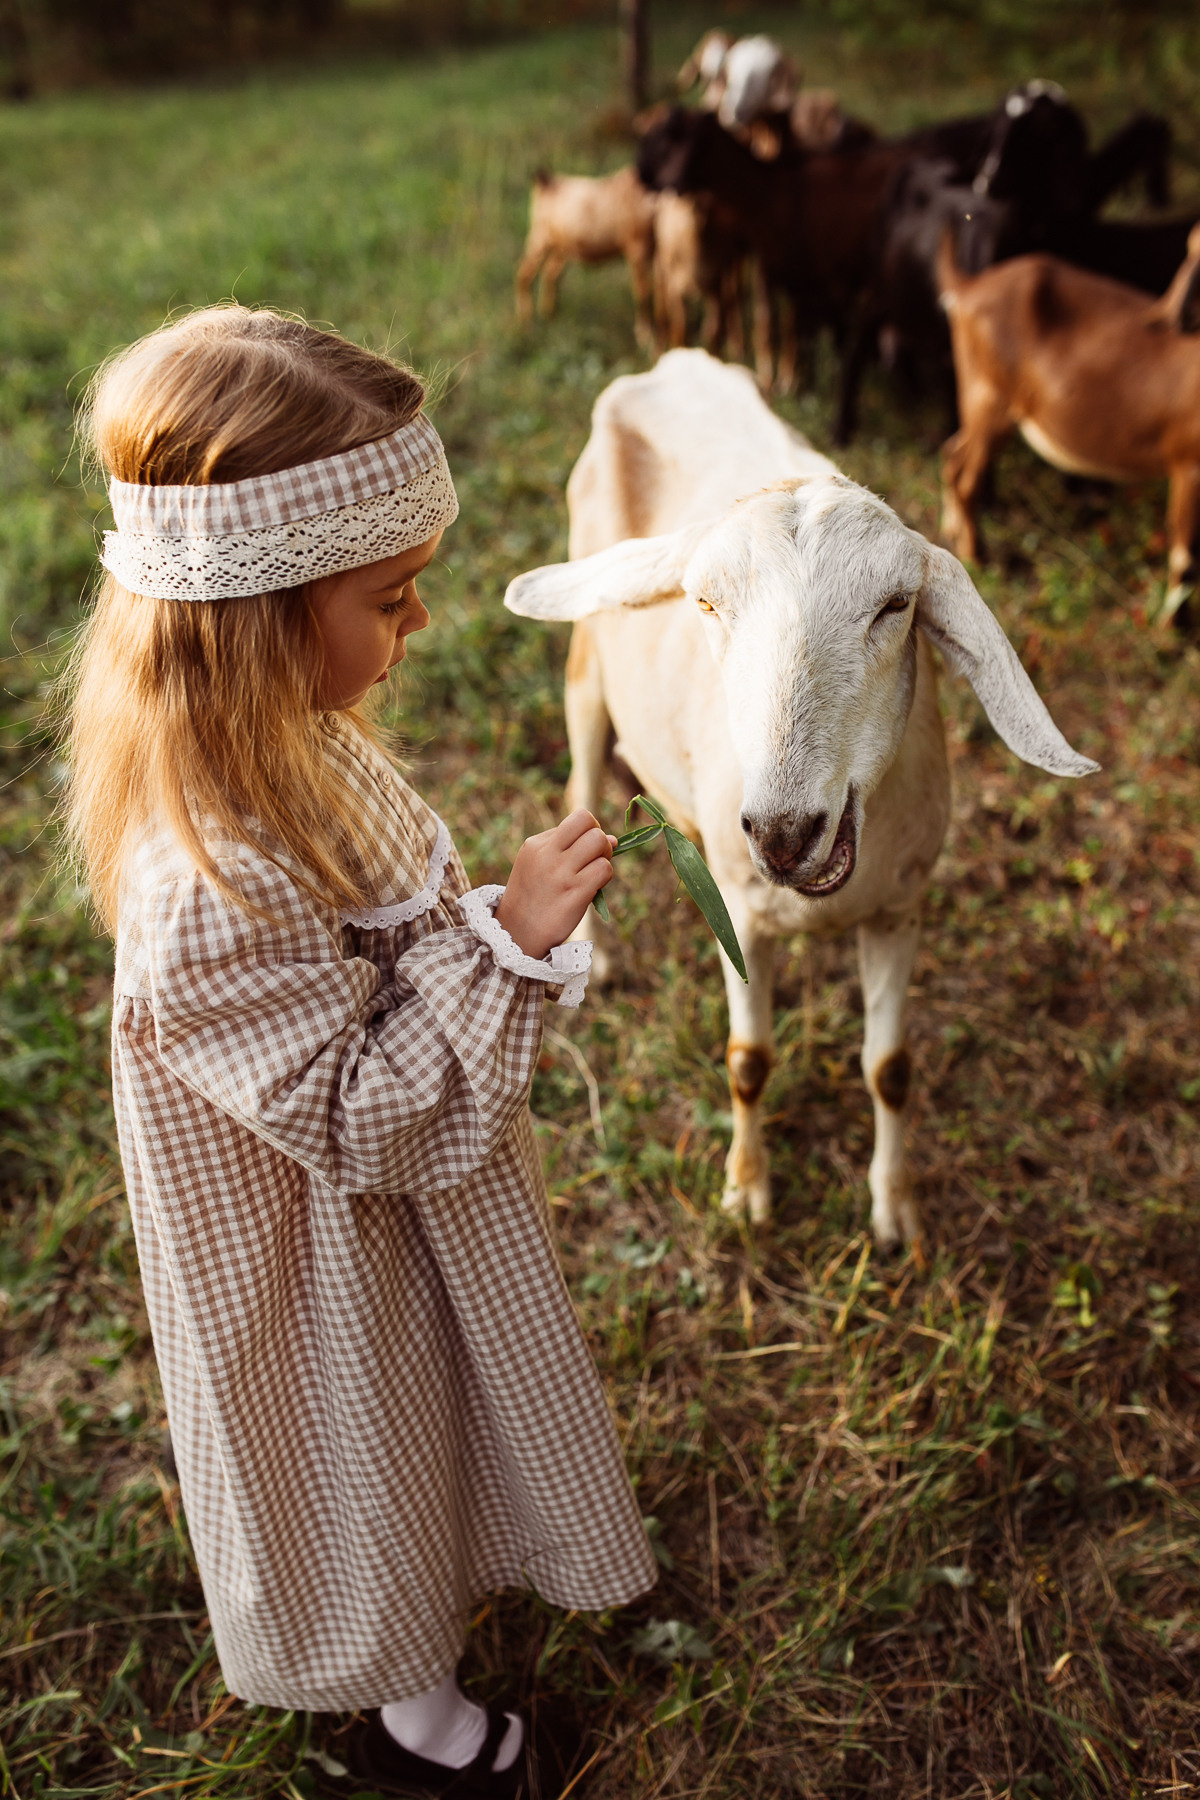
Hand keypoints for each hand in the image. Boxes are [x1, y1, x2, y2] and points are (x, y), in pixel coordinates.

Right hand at [494, 809, 615, 960]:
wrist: (516, 933)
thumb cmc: (532, 897)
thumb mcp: (539, 865)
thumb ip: (571, 849)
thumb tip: (613, 838)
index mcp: (536, 844)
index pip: (579, 818)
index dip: (591, 830)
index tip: (585, 849)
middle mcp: (547, 854)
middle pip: (591, 825)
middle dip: (600, 840)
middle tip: (593, 860)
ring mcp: (561, 873)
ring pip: (601, 843)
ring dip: (605, 858)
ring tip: (593, 874)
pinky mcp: (574, 893)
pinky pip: (605, 869)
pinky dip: (605, 877)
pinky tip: (593, 888)